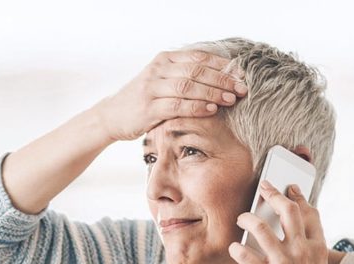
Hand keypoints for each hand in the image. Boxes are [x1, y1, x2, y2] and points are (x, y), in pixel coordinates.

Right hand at [93, 50, 247, 142]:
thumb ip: (184, 76)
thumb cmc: (143, 100)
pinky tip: (211, 109)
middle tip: (241, 89)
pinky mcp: (148, 108)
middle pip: (197, 71)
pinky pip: (177, 105)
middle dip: (222, 80)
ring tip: (230, 99)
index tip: (241, 75)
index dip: (222, 66)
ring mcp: (152, 88)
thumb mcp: (162, 81)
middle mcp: (158, 70)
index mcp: (165, 59)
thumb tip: (220, 78)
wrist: (112, 116)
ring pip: (188, 86)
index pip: (199, 58)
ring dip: (213, 92)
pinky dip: (196, 107)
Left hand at [228, 181, 333, 263]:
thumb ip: (307, 253)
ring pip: (261, 227)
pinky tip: (233, 249)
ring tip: (241, 218)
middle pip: (287, 210)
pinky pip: (245, 254)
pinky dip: (236, 249)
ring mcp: (283, 263)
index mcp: (317, 249)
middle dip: (273, 194)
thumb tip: (291, 239)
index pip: (310, 214)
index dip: (299, 198)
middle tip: (263, 187)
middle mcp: (301, 251)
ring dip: (247, 218)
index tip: (290, 189)